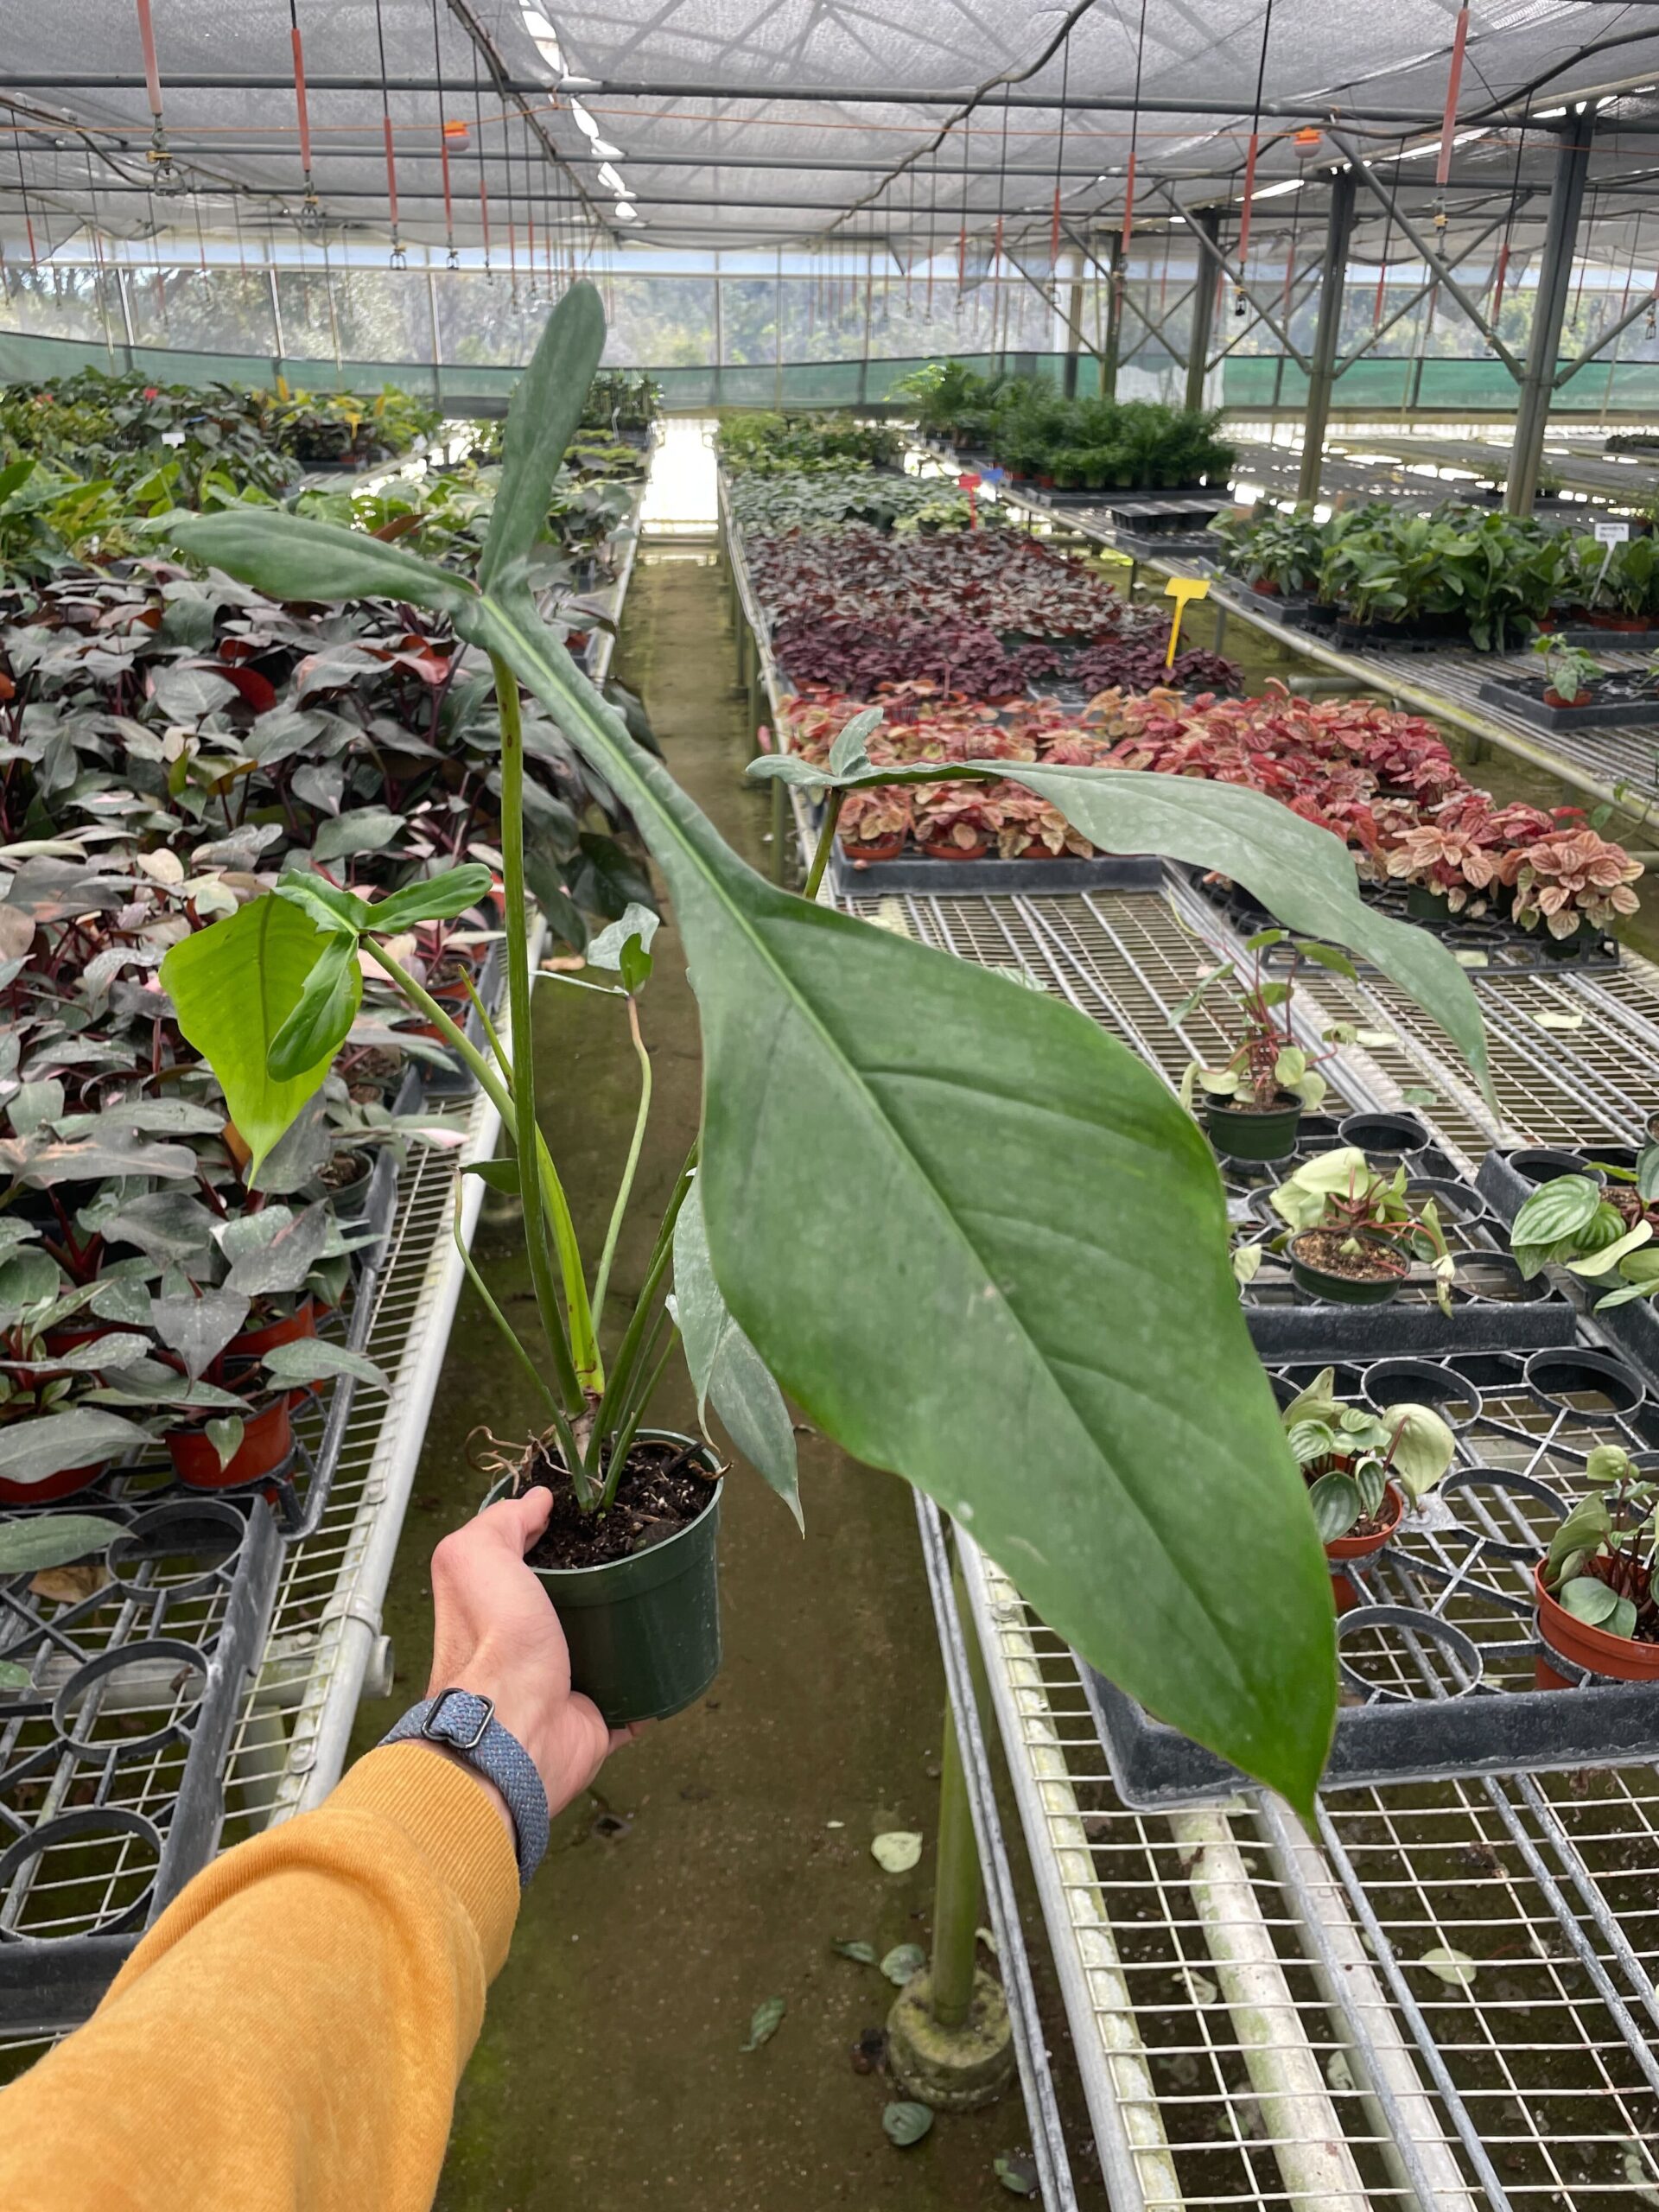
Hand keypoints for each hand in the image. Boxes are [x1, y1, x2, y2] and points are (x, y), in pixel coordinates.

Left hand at [424, 1489, 629, 1822]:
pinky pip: (629, 1698)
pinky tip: (668, 1658)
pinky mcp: (592, 1717)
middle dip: (595, 1582)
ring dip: (623, 1630)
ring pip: (598, 1647)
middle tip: (632, 1553)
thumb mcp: (478, 1557)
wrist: (520, 1730)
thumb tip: (534, 1501)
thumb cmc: (495, 1644)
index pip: (519, 1562)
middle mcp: (521, 1647)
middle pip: (563, 1603)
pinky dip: (647, 1684)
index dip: (546, 1536)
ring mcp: (558, 1684)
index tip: (586, 1515)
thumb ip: (500, 1522)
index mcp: (493, 1608)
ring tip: (659, 1597)